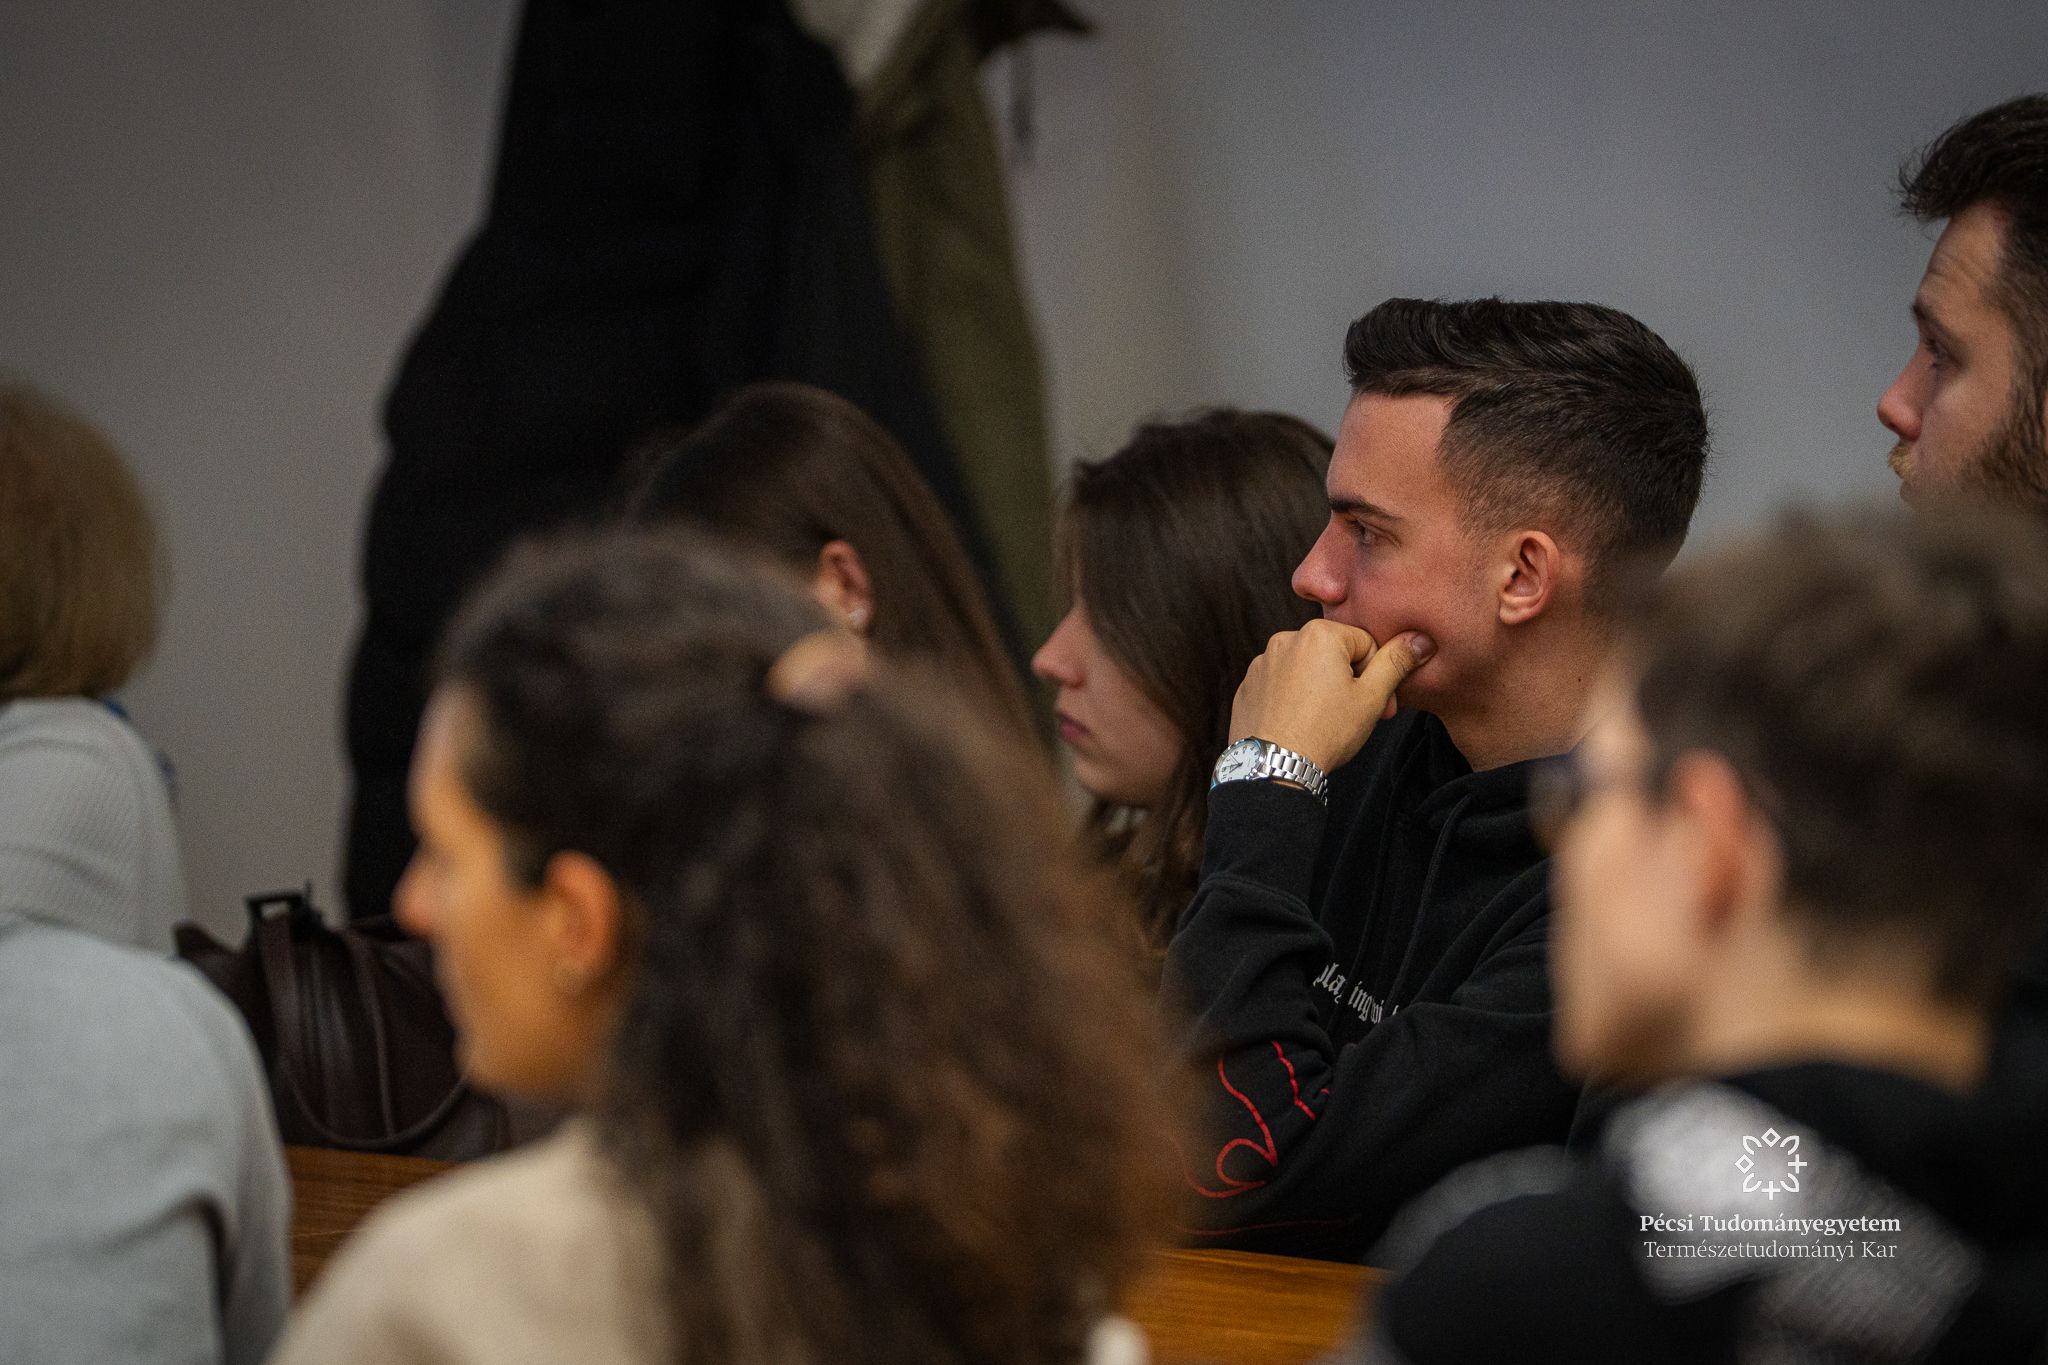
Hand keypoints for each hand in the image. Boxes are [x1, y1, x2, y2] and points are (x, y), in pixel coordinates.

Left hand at [1227, 620, 1435, 772]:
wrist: (1274, 767)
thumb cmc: (1325, 732)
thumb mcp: (1372, 697)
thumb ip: (1396, 662)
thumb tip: (1418, 639)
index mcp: (1318, 634)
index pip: (1365, 644)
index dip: (1377, 675)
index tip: (1380, 706)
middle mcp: (1285, 640)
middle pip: (1334, 655)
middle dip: (1350, 682)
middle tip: (1355, 716)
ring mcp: (1261, 663)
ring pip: (1306, 670)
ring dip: (1321, 689)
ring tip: (1324, 722)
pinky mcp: (1247, 686)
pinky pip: (1280, 685)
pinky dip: (1293, 699)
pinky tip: (1300, 724)